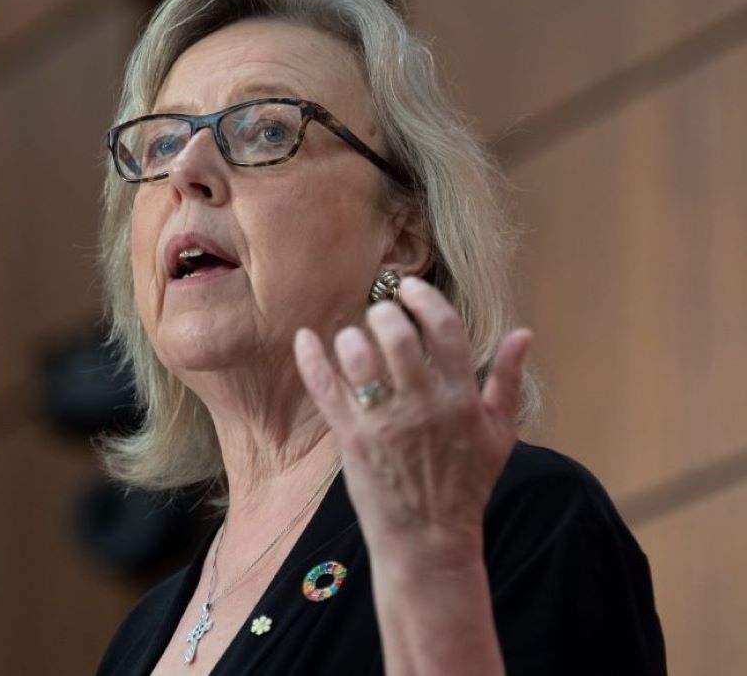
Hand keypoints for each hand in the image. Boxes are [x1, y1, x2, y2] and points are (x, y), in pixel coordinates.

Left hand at [293, 276, 532, 567]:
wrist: (429, 540)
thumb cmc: (466, 484)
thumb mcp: (500, 433)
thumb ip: (508, 380)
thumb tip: (523, 334)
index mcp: (460, 398)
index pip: (444, 330)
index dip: (425, 300)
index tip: (410, 288)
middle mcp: (422, 406)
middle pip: (396, 337)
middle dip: (384, 314)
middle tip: (379, 314)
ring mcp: (384, 423)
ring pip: (359, 360)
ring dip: (351, 338)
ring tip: (354, 338)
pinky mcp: (352, 439)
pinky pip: (326, 389)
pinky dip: (311, 359)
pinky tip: (305, 339)